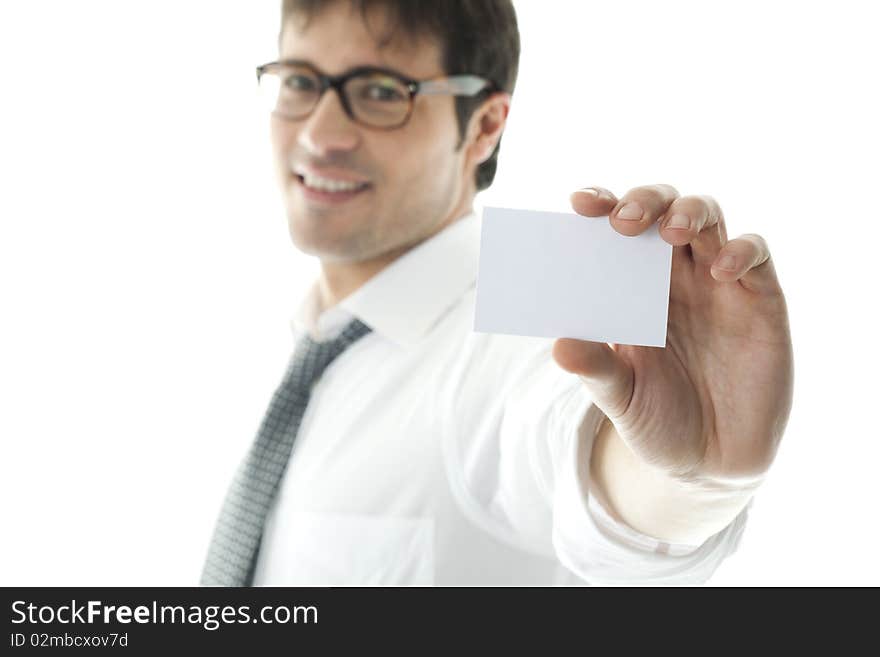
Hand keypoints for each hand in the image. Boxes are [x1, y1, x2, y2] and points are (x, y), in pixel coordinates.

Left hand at [552, 184, 793, 482]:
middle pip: (663, 210)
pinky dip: (740, 252)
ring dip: (690, 212)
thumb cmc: (656, 420)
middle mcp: (674, 277)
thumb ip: (594, 370)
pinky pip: (755, 256)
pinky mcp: (760, 301)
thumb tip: (560, 345)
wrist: (709, 464)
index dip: (602, 206)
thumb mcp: (619, 398)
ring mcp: (718, 284)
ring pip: (709, 218)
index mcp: (630, 287)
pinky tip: (719, 272)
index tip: (579, 203)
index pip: (615, 231)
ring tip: (670, 232)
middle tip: (624, 221)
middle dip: (645, 202)